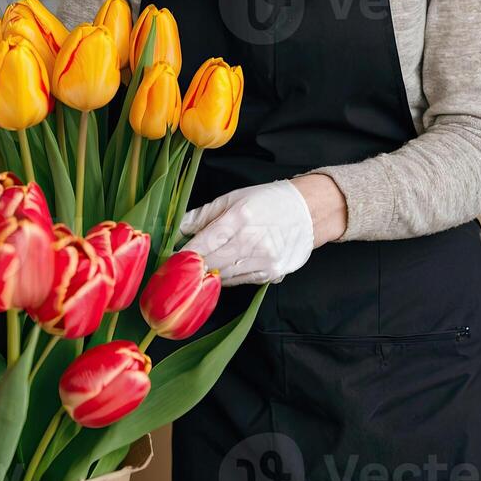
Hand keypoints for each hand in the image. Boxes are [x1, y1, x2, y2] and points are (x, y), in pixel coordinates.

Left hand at [177, 180, 314, 286]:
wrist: (309, 211)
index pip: (203, 244)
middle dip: (192, 267)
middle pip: (210, 264)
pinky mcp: (271, 275)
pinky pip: (240, 282)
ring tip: (199, 269)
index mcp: (239, 218)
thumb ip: (203, 214)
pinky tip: (225, 268)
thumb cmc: (268, 201)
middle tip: (179, 267)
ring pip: (223, 277)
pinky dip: (228, 277)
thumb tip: (178, 229)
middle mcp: (251, 241)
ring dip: (209, 275)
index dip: (184, 254)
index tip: (170, 258)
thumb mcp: (233, 198)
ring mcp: (263, 261)